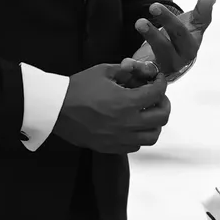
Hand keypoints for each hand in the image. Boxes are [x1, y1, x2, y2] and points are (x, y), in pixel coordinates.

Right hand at [54, 64, 170, 153]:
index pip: (158, 93)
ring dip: (154, 123)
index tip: (158, 80)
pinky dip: (140, 136)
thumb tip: (142, 71)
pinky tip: (132, 126)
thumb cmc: (77, 88)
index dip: (162, 83)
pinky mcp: (110, 148)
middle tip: (157, 97)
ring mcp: (119, 138)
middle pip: (162, 117)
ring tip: (147, 113)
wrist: (55, 108)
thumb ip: (127, 71)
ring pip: (152, 136)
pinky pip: (136, 146)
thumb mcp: (104, 71)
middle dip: (164, 103)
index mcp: (127, 102)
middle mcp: (127, 123)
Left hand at [128, 0, 215, 82]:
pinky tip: (125, 65)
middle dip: (152, 35)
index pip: (179, 33)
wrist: (176, 57)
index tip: (153, 6)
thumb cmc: (184, 38)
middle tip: (139, 22)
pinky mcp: (149, 76)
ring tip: (126, 61)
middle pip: (164, 48)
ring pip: (151, 67)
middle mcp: (177, 62)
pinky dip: (133, 72)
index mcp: (190, 48)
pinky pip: (141, 76)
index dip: (167, 19)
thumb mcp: (194, 25)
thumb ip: (202, 11)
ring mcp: (162, 71)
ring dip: (139, 63)